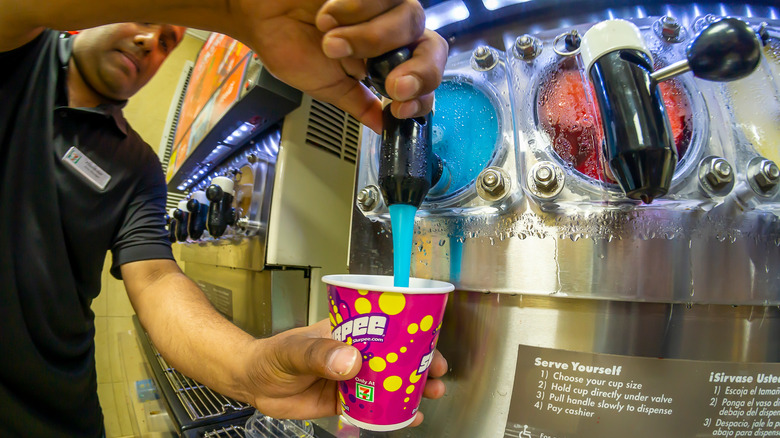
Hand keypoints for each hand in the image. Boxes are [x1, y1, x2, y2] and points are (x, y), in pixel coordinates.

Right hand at [239, 0, 447, 132]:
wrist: (259, 15)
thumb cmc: (290, 43)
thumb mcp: (328, 86)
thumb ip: (359, 104)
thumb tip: (383, 127)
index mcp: (388, 61)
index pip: (426, 78)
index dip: (423, 95)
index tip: (399, 110)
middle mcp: (393, 32)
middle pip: (433, 48)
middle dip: (418, 73)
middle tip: (392, 86)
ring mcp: (384, 4)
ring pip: (410, 20)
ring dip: (369, 39)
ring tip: (330, 43)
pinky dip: (355, 8)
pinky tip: (327, 15)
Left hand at [242, 319, 447, 424]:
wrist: (253, 384)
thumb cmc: (272, 355)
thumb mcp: (295, 350)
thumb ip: (319, 354)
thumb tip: (350, 361)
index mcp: (348, 332)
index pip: (387, 327)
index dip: (412, 334)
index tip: (430, 344)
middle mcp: (355, 353)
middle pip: (396, 356)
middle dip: (421, 364)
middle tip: (438, 375)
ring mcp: (351, 378)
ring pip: (389, 382)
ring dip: (411, 388)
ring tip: (430, 395)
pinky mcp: (345, 402)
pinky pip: (374, 407)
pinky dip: (392, 413)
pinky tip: (405, 418)